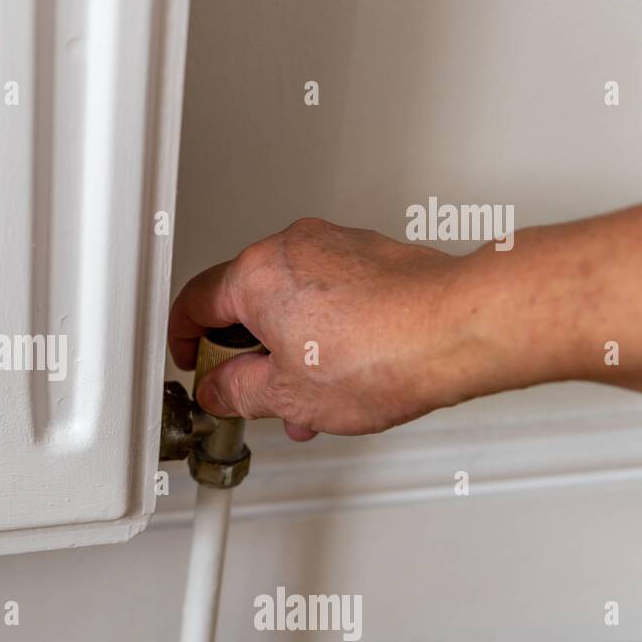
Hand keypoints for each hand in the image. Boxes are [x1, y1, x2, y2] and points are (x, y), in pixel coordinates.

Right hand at [168, 218, 467, 439]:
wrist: (458, 331)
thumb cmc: (382, 352)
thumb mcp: (287, 395)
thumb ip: (237, 392)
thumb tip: (221, 390)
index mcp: (256, 274)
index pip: (194, 303)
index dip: (183, 341)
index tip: (193, 363)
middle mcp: (292, 247)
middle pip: (244, 301)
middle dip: (246, 353)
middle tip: (251, 390)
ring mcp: (336, 246)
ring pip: (289, 299)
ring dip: (287, 347)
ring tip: (307, 396)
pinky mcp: (372, 255)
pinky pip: (327, 292)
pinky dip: (322, 329)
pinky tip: (341, 371)